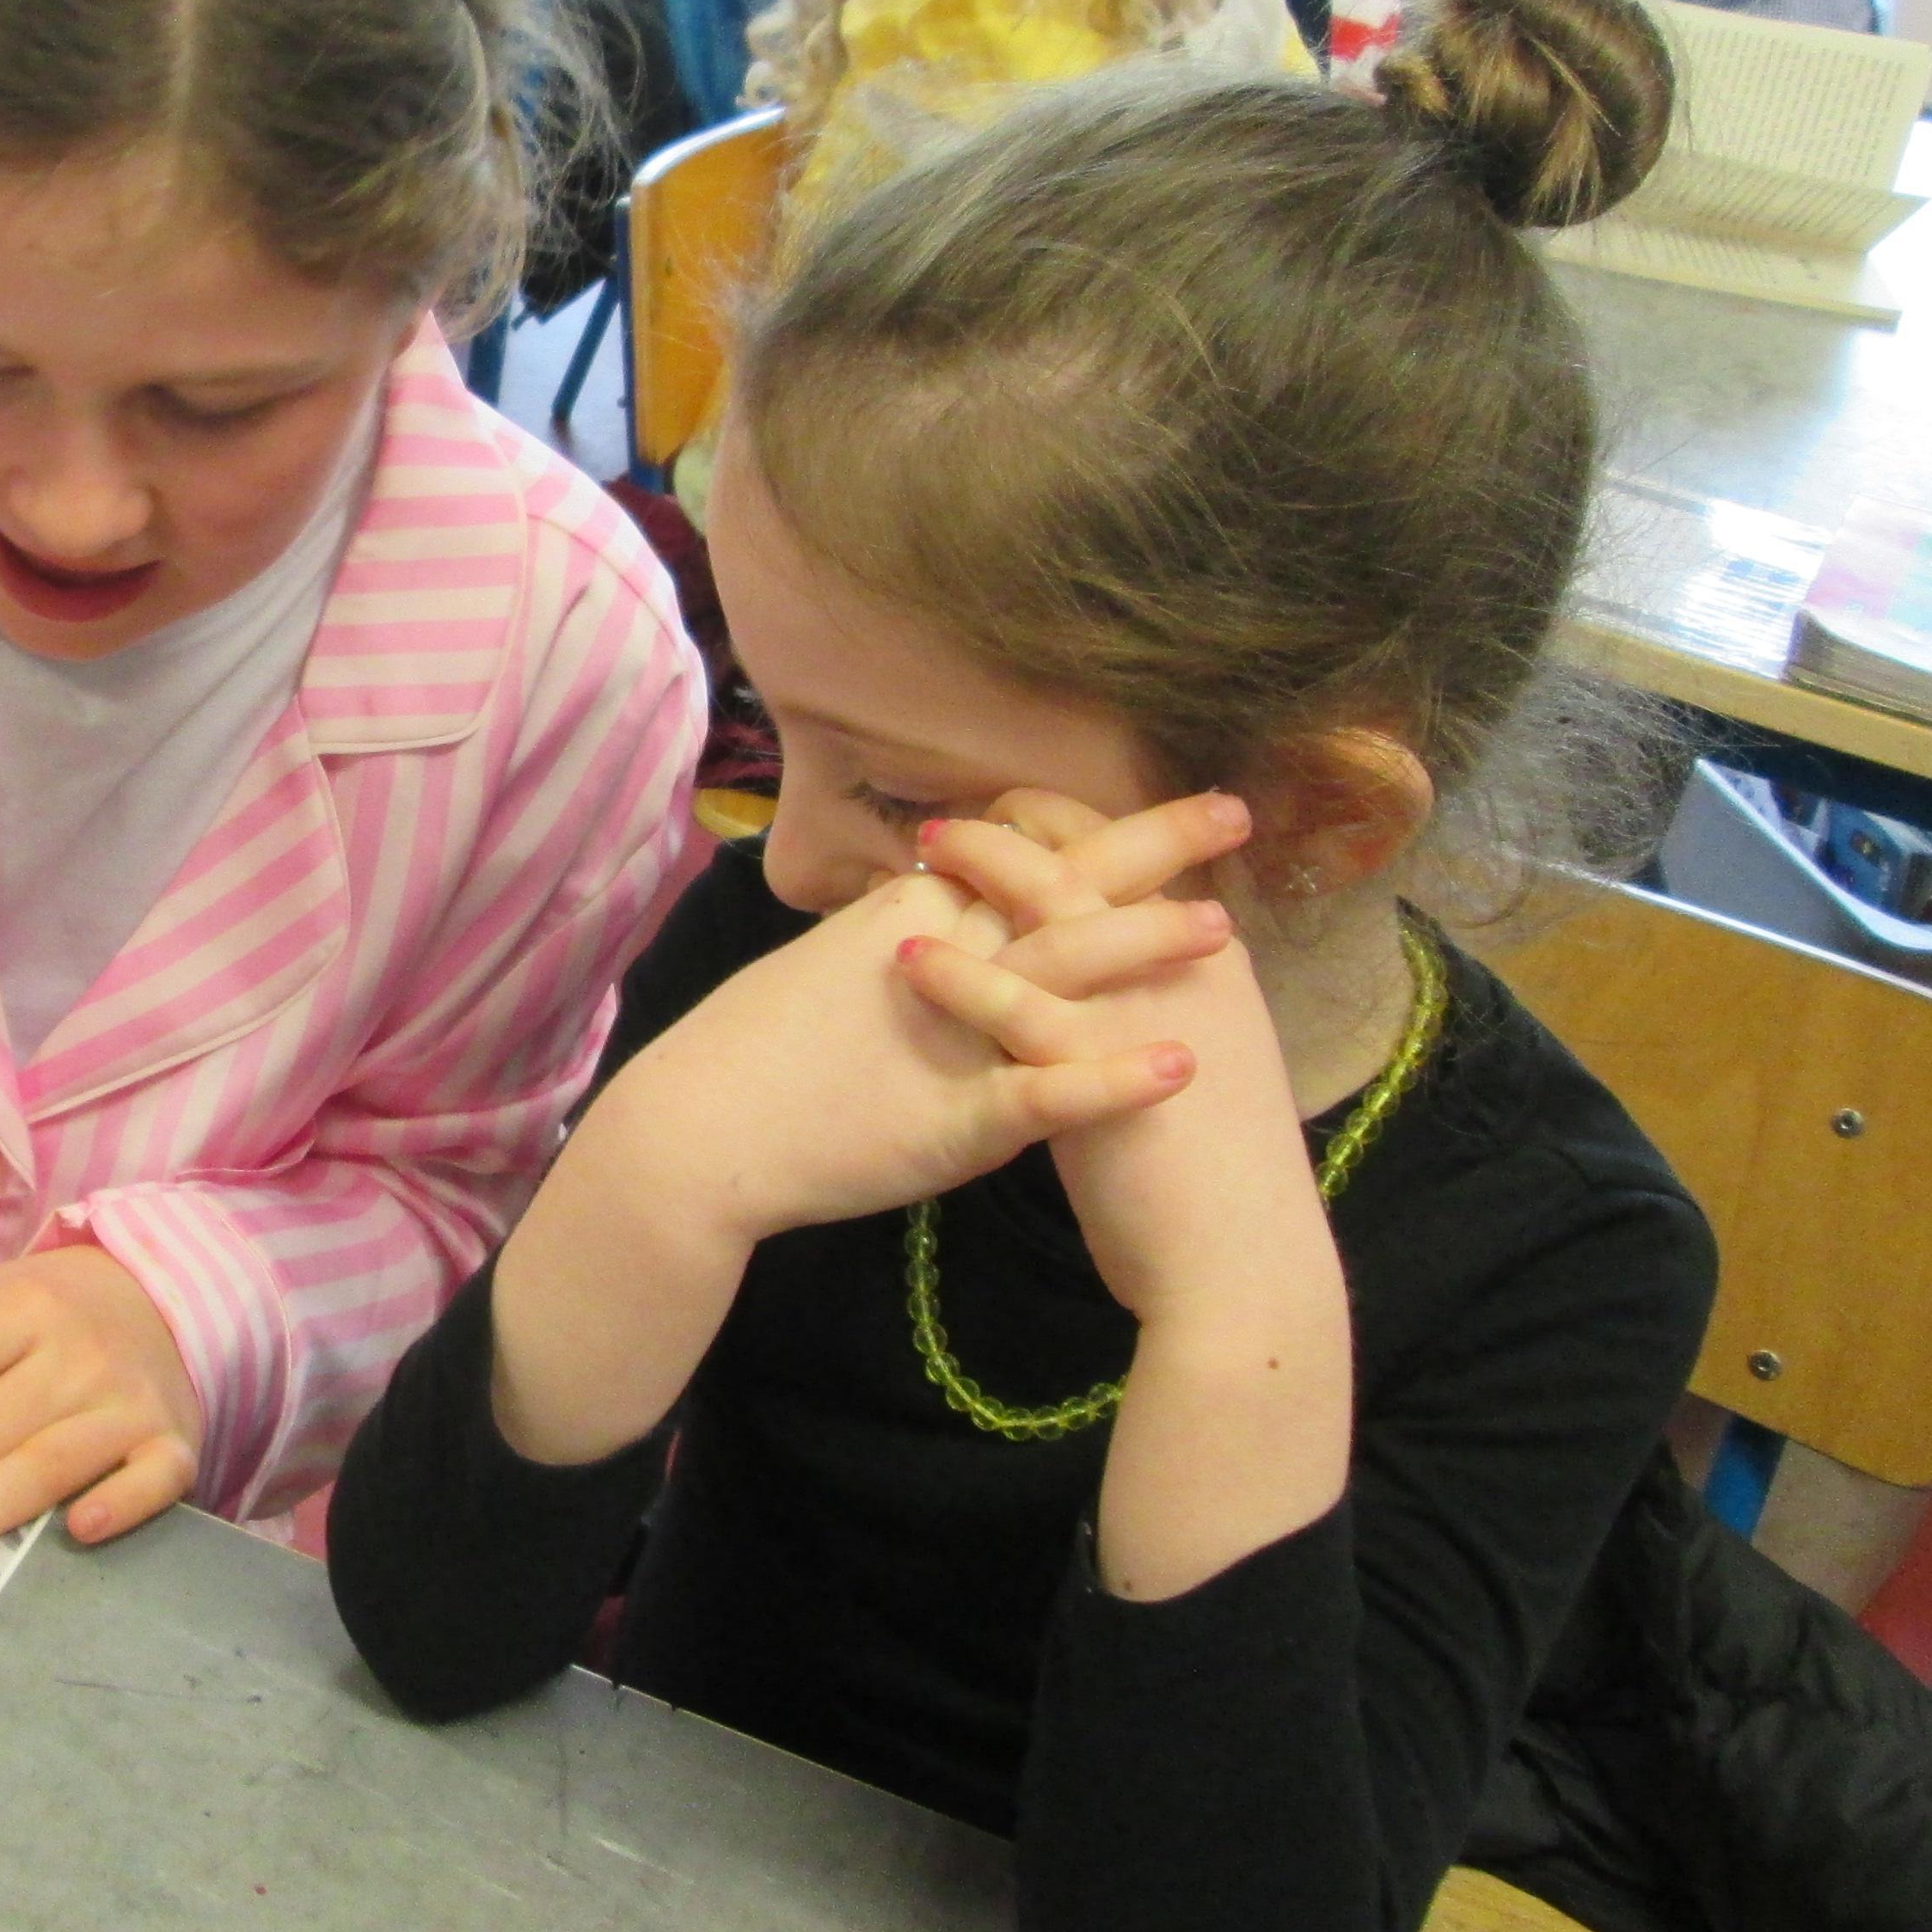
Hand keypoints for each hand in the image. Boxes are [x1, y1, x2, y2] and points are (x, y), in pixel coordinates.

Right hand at [591, 806, 1247, 1257]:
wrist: (694, 1133)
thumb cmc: (753, 1057)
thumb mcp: (829, 971)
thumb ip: (898, 943)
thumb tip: (935, 914)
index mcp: (911, 918)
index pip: (1017, 852)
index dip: (1090, 824)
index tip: (1153, 798)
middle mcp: (941, 958)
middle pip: (1059, 884)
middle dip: (1151, 846)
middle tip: (1237, 809)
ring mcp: (953, 1035)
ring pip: (1065, 970)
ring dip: (1149, 943)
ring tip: (1229, 926)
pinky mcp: (957, 1118)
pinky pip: (1049, 1091)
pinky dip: (1117, 1077)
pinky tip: (1182, 1067)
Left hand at [906, 796, 1313, 1327]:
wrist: (1242, 1266)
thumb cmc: (1217, 1186)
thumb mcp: (1199, 1075)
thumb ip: (1153, 1025)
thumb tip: (1107, 1002)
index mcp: (1210, 966)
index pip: (1131, 865)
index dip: (1065, 835)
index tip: (1009, 822)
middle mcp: (1184, 967)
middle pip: (1092, 862)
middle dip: (1016, 832)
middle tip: (946, 825)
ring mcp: (1140, 1011)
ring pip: (1054, 908)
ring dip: (983, 871)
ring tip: (921, 856)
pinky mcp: (1095, 1070)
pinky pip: (1018, 1002)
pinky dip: (961, 973)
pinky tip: (909, 958)